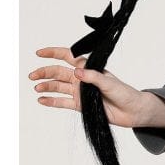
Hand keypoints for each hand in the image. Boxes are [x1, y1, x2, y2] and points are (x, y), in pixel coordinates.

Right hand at [28, 46, 153, 128]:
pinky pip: (63, 102)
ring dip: (46, 86)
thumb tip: (76, 72)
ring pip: (58, 87)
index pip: (67, 57)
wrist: (132, 111)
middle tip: (32, 76)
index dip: (53, 53)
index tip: (39, 52)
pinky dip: (52, 101)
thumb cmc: (125, 93)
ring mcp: (80, 92)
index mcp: (88, 68)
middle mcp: (82, 79)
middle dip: (44, 72)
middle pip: (58, 72)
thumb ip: (93, 77)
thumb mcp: (109, 83)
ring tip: (36, 88)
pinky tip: (42, 100)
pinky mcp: (80, 105)